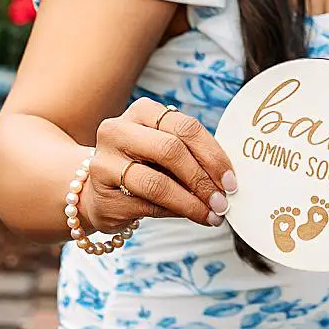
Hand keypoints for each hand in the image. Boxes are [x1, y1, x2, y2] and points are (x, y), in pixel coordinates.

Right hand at [80, 98, 237, 233]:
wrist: (97, 191)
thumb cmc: (143, 167)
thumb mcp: (164, 151)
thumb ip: (191, 156)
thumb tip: (228, 181)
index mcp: (142, 112)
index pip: (186, 127)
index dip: (213, 155)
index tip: (231, 180)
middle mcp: (119, 130)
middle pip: (172, 150)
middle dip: (203, 179)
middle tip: (222, 201)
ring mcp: (105, 161)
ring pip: (158, 183)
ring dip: (192, 202)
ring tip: (212, 214)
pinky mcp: (102, 194)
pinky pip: (148, 205)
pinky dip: (176, 212)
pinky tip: (192, 216)